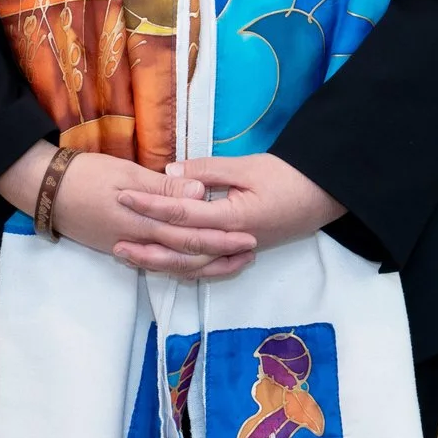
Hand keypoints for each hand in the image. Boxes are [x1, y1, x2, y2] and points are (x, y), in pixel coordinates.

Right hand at [0, 143, 256, 278]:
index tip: (250, 234)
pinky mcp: (120, 247)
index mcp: (145, 222)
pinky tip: (193, 260)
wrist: (45, 190)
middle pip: (188, 256)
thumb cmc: (86, 175)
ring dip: (204, 265)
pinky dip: (180, 264)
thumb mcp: (126, 174)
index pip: (191, 234)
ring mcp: (129, 248)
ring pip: (174, 265)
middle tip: (249, 252)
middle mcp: (140, 243)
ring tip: (230, 260)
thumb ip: (164, 188)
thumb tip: (200, 193)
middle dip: (221, 256)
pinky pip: (158, 262)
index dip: (222, 237)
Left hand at [118, 154, 346, 266]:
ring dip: (159, 262)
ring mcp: (236, 253)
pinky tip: (165, 266)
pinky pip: (207, 270)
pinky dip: (184, 270)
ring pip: (190, 266)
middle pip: (180, 249)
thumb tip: (169, 173)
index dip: (150, 205)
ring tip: (131, 256)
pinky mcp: (240, 254)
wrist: (323, 196)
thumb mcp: (248, 166)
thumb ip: (207, 171)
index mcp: (231, 218)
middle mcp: (230, 242)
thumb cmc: (288, 177)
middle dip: (146, 243)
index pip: (181, 213)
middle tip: (114, 239)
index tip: (124, 196)